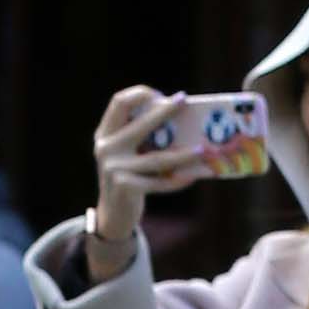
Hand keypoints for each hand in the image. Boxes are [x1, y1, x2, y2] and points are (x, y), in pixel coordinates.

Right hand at [90, 84, 202, 262]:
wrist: (113, 214)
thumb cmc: (129, 176)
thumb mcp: (127, 153)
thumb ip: (141, 135)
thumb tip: (183, 117)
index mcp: (105, 135)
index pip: (119, 102)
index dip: (140, 94)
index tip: (160, 95)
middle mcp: (106, 149)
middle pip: (140, 124)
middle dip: (164, 111)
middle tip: (184, 101)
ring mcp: (114, 168)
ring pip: (158, 158)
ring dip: (184, 154)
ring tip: (203, 150)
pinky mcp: (126, 187)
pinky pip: (160, 181)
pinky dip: (177, 181)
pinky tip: (192, 177)